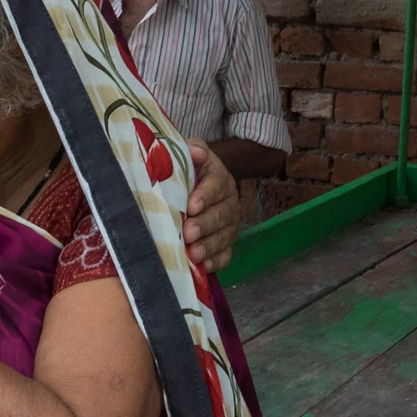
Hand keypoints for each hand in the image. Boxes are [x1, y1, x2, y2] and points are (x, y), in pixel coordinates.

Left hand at [184, 141, 239, 270]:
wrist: (194, 183)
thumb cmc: (187, 170)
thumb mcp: (189, 153)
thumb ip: (193, 150)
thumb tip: (196, 152)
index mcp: (220, 178)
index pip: (215, 186)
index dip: (204, 196)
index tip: (191, 206)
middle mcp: (229, 202)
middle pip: (221, 215)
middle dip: (205, 225)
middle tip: (188, 233)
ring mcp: (229, 224)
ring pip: (224, 236)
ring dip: (209, 246)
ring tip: (194, 254)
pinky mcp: (225, 243)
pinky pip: (226, 254)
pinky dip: (216, 261)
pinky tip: (204, 266)